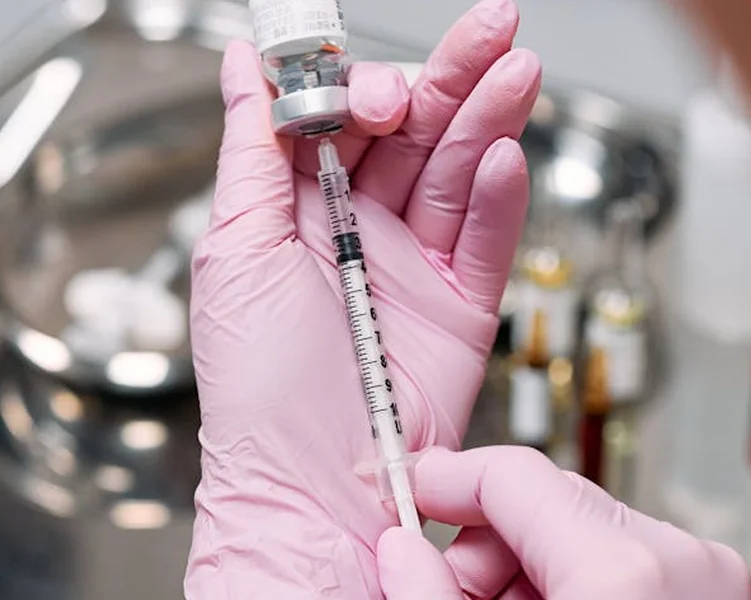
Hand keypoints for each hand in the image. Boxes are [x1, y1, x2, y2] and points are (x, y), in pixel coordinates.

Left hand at [183, 0, 541, 595]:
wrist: (313, 486)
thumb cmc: (260, 389)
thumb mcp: (233, 250)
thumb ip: (248, 150)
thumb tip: (238, 65)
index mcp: (300, 210)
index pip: (346, 120)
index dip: (368, 87)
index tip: (381, 83)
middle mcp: (361, 230)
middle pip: (417, 133)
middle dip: (454, 76)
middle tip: (494, 27)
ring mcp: (416, 266)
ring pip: (459, 172)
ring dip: (490, 118)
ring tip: (517, 71)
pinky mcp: (463, 305)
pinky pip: (487, 238)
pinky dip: (499, 195)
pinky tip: (505, 153)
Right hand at [377, 447, 750, 599]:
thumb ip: (436, 598)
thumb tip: (401, 553)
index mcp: (626, 574)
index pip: (514, 473)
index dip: (446, 478)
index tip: (410, 495)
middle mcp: (682, 560)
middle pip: (549, 500)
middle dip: (484, 544)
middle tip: (443, 592)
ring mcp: (710, 577)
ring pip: (584, 530)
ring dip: (526, 568)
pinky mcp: (719, 592)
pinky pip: (625, 559)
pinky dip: (575, 582)